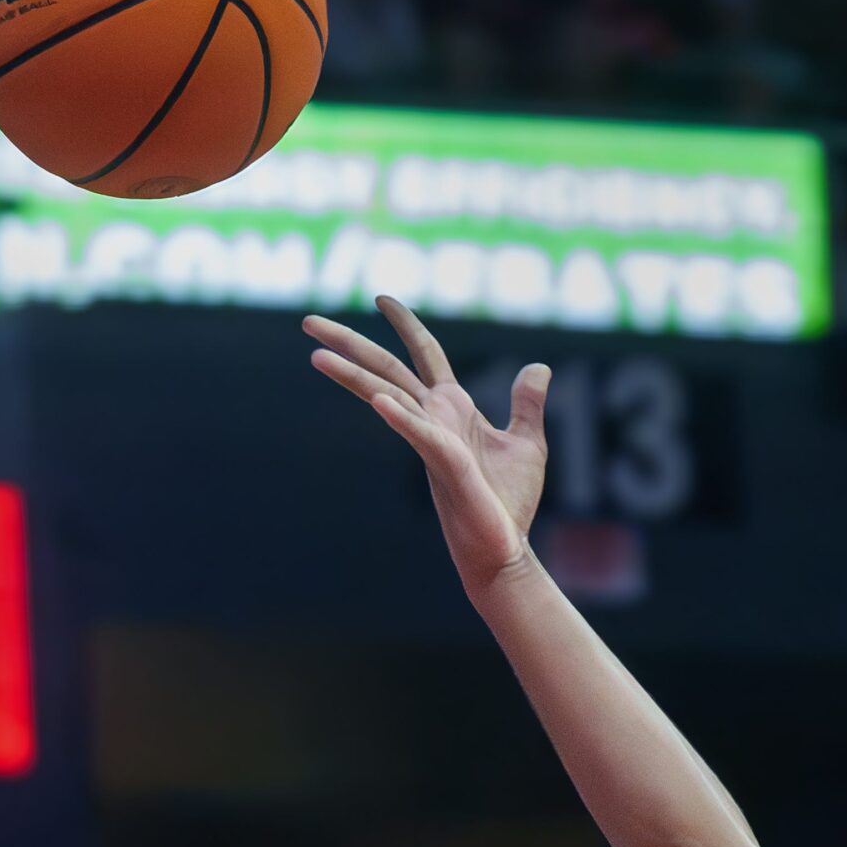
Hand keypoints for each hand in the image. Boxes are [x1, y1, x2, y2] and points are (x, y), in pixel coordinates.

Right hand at [304, 296, 549, 597]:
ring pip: (387, 397)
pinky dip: (400, 416)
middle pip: (387, 369)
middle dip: (350, 343)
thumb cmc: (510, 502)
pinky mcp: (445, 463)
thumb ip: (527, 404)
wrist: (505, 548)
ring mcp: (434, 439)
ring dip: (352, 376)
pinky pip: (420, 434)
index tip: (381, 298)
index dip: (406, 324)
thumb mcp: (528, 443)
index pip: (425, 354)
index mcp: (454, 409)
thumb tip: (539, 369)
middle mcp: (435, 418)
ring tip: (316, 355)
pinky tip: (379, 399)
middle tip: (308, 321)